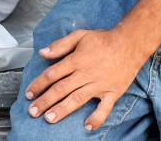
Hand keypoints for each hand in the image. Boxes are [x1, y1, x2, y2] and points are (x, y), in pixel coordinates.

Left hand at [24, 28, 151, 130]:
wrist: (130, 43)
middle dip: (45, 101)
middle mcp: (86, 74)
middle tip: (33, 111)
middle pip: (61, 89)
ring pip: (77, 99)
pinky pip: (104, 108)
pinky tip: (87, 126)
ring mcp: (99, 84)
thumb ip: (60, 45)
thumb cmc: (104, 39)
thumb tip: (43, 53)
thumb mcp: (80, 35)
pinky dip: (97, 117)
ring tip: (49, 119)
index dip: (39, 84)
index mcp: (76, 60)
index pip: (52, 74)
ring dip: (63, 109)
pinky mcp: (113, 92)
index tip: (29, 93)